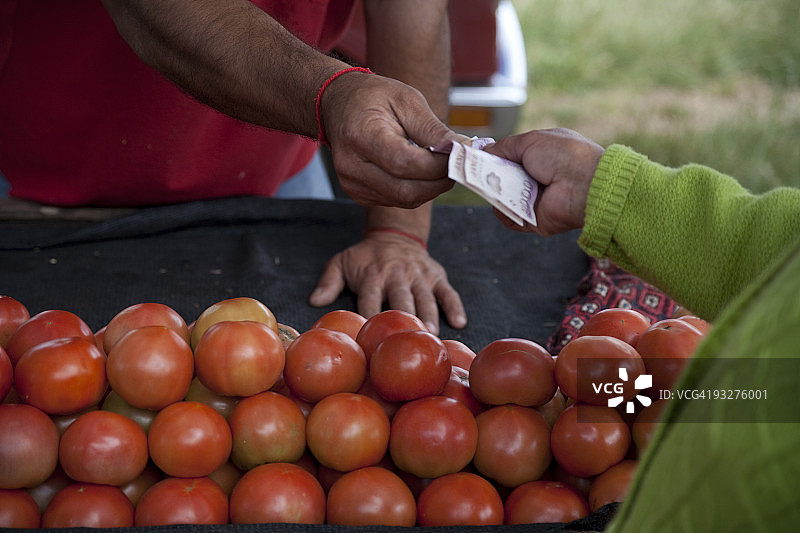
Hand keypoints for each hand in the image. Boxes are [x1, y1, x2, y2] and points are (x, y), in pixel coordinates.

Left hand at [308, 232, 466, 334]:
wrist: (394, 234)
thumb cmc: (365, 257)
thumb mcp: (341, 262)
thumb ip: (329, 282)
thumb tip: (314, 302)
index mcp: (373, 275)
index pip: (370, 299)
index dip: (370, 318)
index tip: (370, 338)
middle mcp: (397, 274)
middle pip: (401, 299)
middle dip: (405, 318)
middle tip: (407, 340)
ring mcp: (419, 275)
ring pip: (426, 297)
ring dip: (429, 315)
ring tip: (431, 335)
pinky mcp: (437, 275)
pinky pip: (448, 292)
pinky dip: (455, 306)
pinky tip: (459, 323)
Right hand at [319, 72, 467, 207]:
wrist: (338, 104)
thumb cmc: (373, 98)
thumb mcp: (407, 100)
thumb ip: (434, 130)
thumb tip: (464, 150)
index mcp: (361, 136)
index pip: (405, 164)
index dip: (438, 165)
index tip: (460, 155)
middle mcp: (351, 166)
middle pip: (406, 190)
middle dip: (439, 181)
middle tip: (456, 164)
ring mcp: (352, 184)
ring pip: (405, 199)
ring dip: (430, 187)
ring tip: (439, 164)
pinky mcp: (359, 194)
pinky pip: (397, 200)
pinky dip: (416, 189)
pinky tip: (419, 171)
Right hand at [483, 128, 604, 235]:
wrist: (585, 185)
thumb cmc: (563, 156)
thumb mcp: (530, 140)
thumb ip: (505, 146)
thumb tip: (485, 150)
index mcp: (539, 156)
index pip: (509, 159)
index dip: (492, 158)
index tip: (475, 158)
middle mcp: (536, 178)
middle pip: (502, 179)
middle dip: (488, 175)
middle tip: (476, 172)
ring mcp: (534, 200)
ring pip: (502, 198)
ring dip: (495, 192)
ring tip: (495, 185)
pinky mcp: (532, 220)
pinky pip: (509, 218)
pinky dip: (503, 212)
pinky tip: (503, 202)